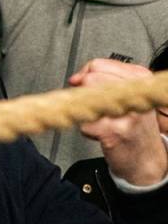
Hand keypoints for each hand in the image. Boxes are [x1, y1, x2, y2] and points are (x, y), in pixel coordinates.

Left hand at [71, 58, 167, 186]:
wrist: (147, 159)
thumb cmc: (134, 126)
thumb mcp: (129, 95)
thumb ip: (104, 79)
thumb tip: (76, 78)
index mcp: (140, 79)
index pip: (99, 64)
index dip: (84, 75)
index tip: (83, 85)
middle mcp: (136, 93)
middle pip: (90, 78)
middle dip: (85, 92)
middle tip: (97, 108)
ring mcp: (126, 113)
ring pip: (87, 96)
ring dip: (86, 110)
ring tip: (101, 120)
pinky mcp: (113, 131)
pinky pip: (84, 121)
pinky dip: (85, 129)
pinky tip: (100, 133)